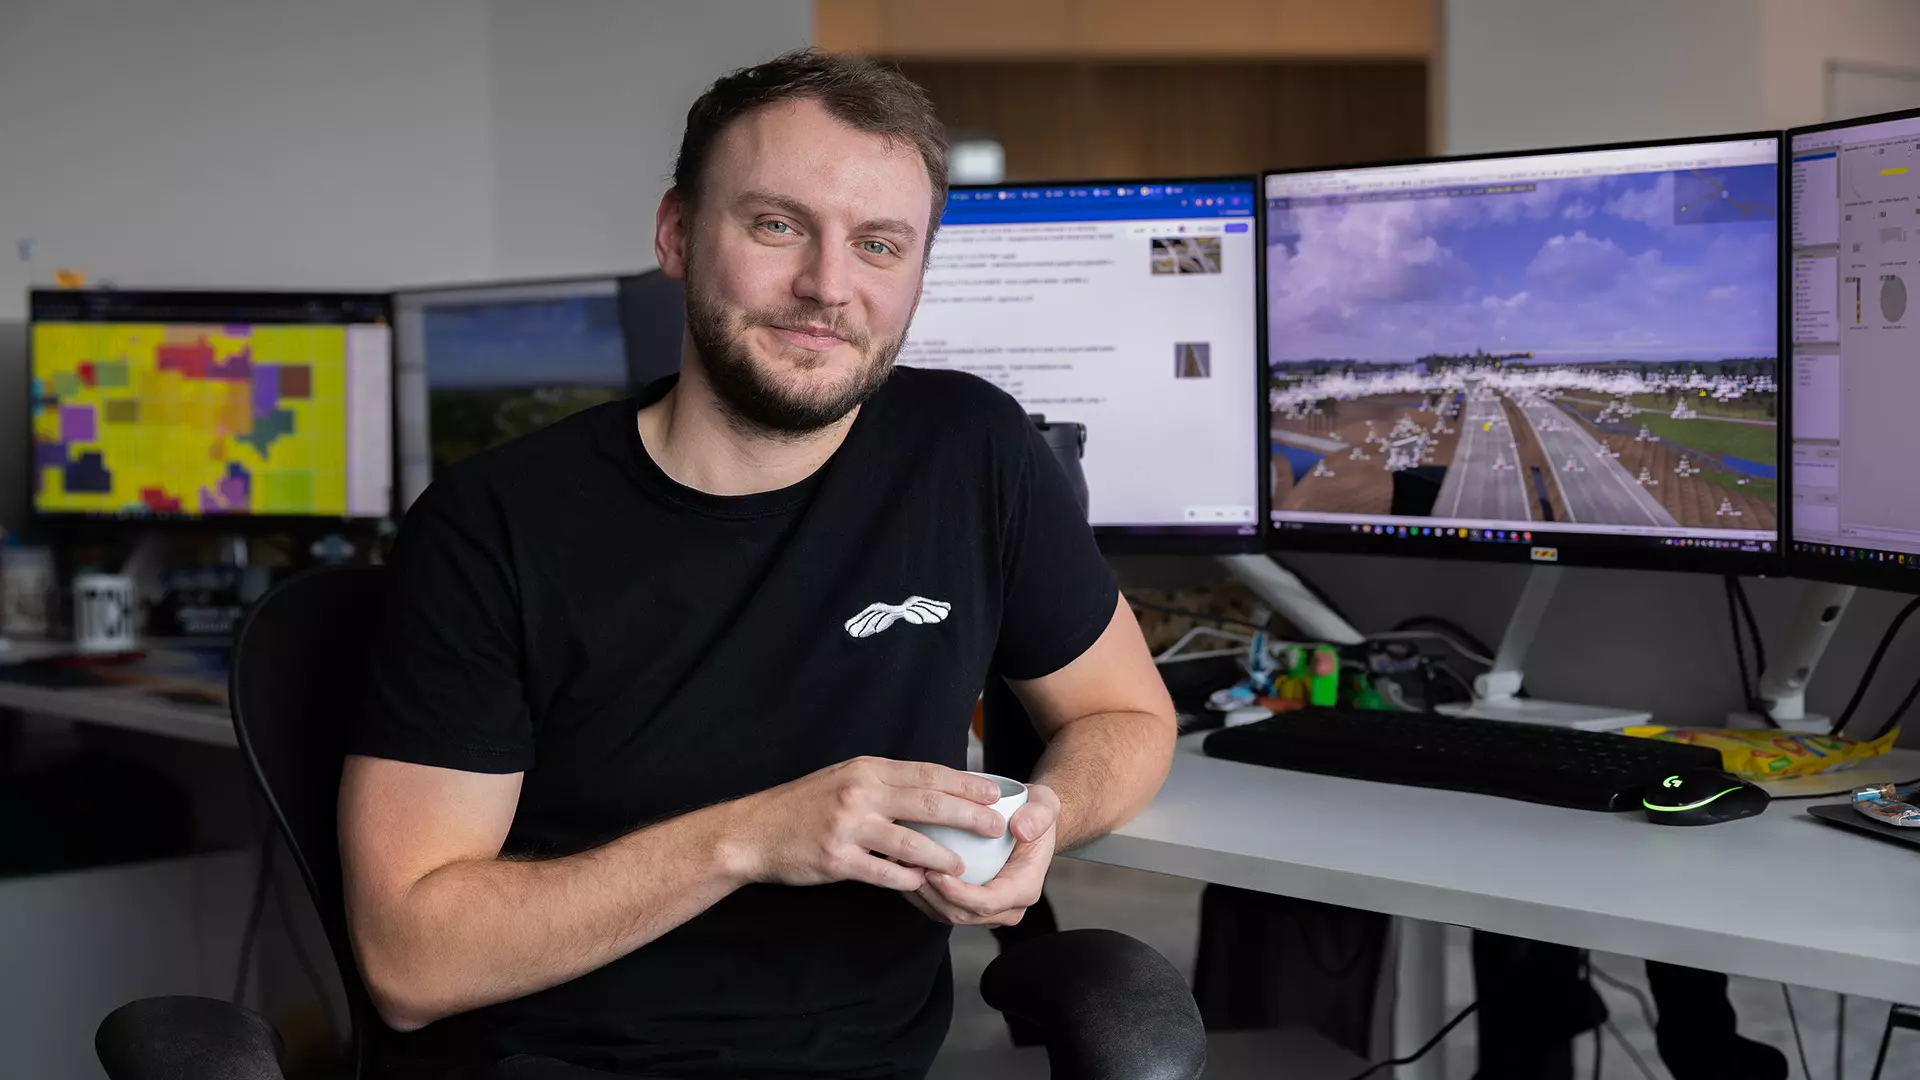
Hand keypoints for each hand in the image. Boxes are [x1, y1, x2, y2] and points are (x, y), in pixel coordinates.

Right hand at [728, 757, 1005, 891]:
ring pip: (910, 841)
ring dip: (942, 855)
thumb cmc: (803, 806)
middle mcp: (860, 794)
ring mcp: (848, 827)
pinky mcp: (836, 859)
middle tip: (995, 826)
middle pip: (927, 802)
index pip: (926, 773)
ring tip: (964, 865)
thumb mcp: (844, 779)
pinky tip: (922, 885)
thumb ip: (884, 782)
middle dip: (967, 815)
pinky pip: (883, 873)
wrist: (753, 832)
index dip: (964, 783)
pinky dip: (906, 880)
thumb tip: (932, 787)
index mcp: (865, 770)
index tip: (993, 792)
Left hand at [903, 783, 1059, 926]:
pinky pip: (941, 909)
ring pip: (948, 916)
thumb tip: (1021, 829)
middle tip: (911, 867)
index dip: (959, 894)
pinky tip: (906, 872)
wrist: (1029, 822)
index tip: (936, 873)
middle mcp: (1007, 906)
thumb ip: (1038, 816)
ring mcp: (988, 910)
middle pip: (963, 915)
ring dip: (923, 897)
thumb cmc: (1035, 815)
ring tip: (904, 868)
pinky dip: (922, 895)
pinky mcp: (971, 905)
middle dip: (933, 896)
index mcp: (1025, 888)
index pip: (988, 903)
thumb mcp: (1044, 806)